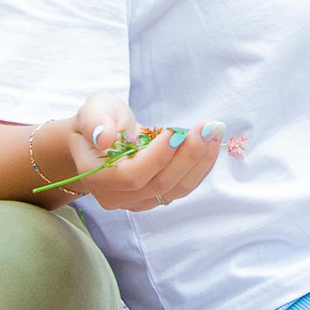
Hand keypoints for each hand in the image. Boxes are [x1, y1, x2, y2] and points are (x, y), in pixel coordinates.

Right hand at [48, 92, 223, 211]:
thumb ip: (94, 120)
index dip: (157, 157)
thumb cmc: (98, 121)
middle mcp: (115, 196)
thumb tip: (104, 137)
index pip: (130, 175)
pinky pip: (182, 187)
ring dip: (201, 160)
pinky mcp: (155, 198)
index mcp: (95, 174)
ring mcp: (136, 201)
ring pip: (176, 188)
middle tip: (209, 126)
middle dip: (188, 154)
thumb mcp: (93, 109)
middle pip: (159, 183)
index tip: (177, 132)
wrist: (100, 140)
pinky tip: (211, 143)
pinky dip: (200, 166)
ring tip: (216, 131)